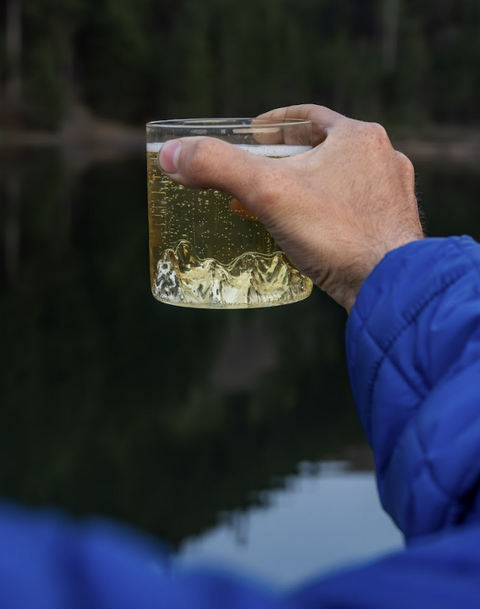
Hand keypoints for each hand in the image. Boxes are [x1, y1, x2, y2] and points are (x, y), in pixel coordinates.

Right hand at [158, 104, 423, 311]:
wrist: (390, 287)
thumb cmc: (335, 234)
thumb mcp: (268, 193)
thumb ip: (218, 167)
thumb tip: (172, 156)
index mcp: (359, 138)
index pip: (309, 117)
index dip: (274, 122)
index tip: (251, 134)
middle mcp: (384, 160)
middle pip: (325, 149)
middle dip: (289, 159)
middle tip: (258, 173)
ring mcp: (393, 196)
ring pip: (342, 181)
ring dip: (311, 187)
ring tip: (280, 204)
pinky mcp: (393, 229)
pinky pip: (354, 211)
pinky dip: (328, 214)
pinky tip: (310, 233)